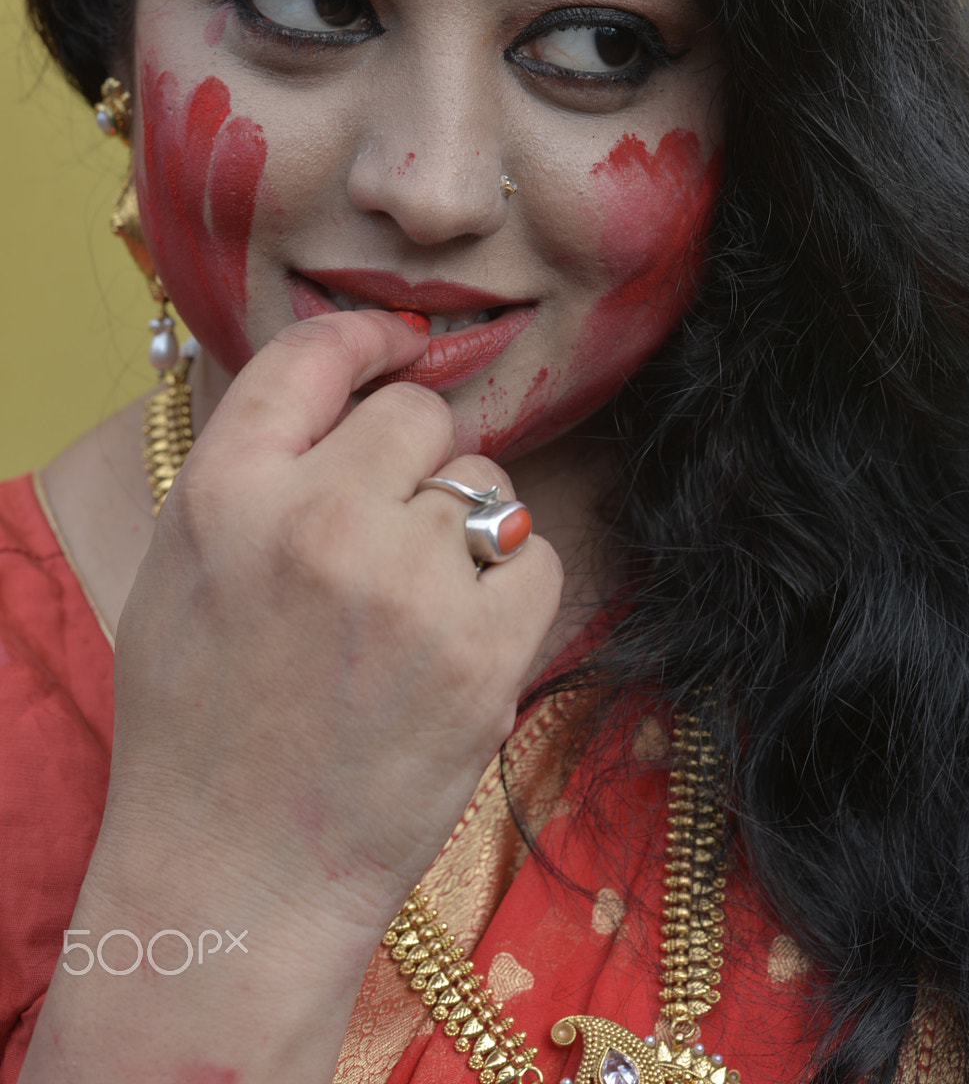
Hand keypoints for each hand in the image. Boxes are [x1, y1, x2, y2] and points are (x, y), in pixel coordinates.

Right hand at [109, 309, 561, 936]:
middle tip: (387, 533)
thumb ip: (257, 465)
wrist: (235, 878)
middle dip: (413, 461)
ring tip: (413, 604)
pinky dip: (511, 589)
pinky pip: (536, 556)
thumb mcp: (182, 566)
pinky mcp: (481, 656)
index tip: (398, 348)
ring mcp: (405, 590)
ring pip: (485, 484)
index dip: (367, 339)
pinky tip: (460, 637)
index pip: (312, 355)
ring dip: (464, 528)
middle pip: (418, 416)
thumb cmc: (200, 721)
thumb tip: (350, 383)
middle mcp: (316, 523)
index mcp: (226, 493)